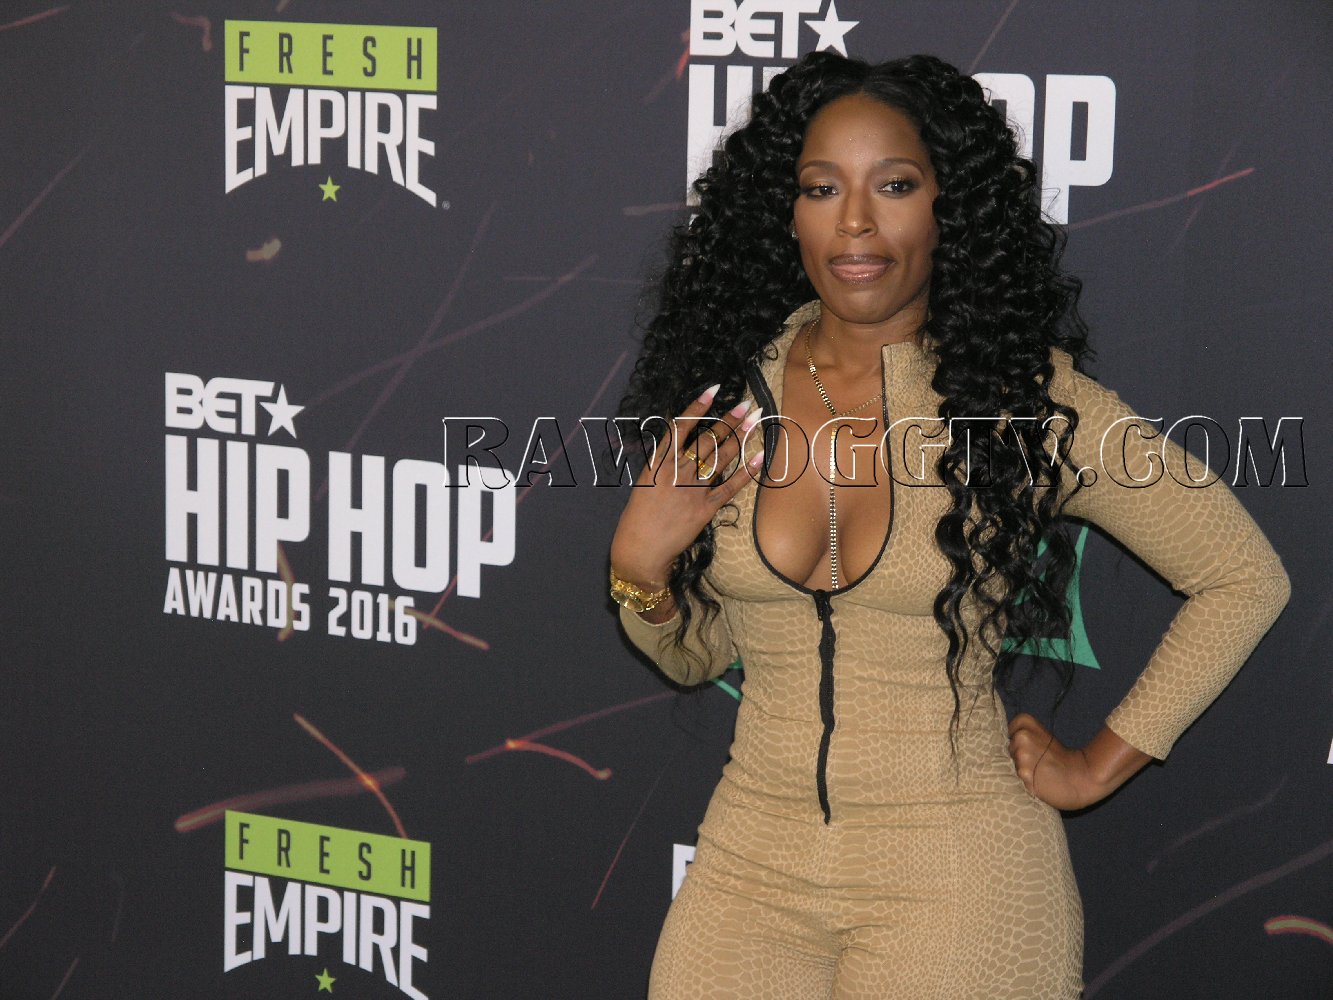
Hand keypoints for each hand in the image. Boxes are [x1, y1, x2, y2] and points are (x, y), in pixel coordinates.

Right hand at [610, 384, 765, 597]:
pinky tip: (759, 458)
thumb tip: (682, 442)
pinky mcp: (705, 509)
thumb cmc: (639, 516)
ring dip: (740, 437)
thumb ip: (664, 462)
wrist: (641, 549)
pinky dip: (746, 473)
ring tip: (755, 420)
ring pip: (721, 457)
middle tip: (746, 404)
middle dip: (729, 420)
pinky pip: (730, 487)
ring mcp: (692, 490)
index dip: (698, 406)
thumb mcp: (645, 481)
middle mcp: (677, 472)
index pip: (680, 426)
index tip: (714, 390)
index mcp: (659, 462)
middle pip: (707, 439)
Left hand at [1007, 713, 1099, 809]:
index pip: (1008, 731)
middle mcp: (1022, 737)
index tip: (1032, 747)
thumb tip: (1007, 743)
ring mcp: (1022, 756)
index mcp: (1026, 723)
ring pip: (1012, 764)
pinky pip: (1017, 778)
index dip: (1019, 741)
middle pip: (1009, 749)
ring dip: (1022, 769)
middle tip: (1038, 762)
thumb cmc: (1062, 758)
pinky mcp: (1024, 774)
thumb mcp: (1042, 737)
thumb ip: (1024, 736)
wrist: (1083, 776)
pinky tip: (1038, 781)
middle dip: (1019, 756)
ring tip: (1039, 772)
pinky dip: (1026, 781)